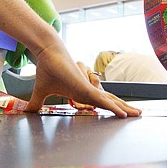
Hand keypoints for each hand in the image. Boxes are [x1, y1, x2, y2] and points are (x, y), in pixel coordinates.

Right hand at [25, 42, 140, 117]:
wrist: (47, 53)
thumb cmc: (47, 70)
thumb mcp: (42, 92)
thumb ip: (37, 103)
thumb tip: (28, 112)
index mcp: (82, 93)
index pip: (101, 102)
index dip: (112, 107)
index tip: (122, 114)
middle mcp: (88, 90)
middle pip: (110, 100)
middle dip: (124, 108)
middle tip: (138, 114)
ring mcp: (88, 88)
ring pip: (110, 101)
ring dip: (124, 108)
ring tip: (137, 114)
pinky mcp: (84, 87)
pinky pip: (101, 100)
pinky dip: (112, 107)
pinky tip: (122, 114)